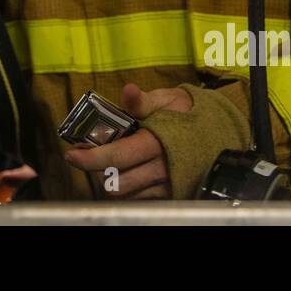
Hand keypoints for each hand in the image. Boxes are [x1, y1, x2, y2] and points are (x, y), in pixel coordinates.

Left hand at [64, 83, 191, 198]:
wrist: (219, 133)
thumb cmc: (186, 113)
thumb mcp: (167, 99)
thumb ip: (143, 101)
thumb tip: (128, 90)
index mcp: (157, 142)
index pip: (116, 157)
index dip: (89, 158)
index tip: (71, 154)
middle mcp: (161, 169)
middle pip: (116, 182)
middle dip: (96, 170)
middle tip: (87, 156)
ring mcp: (166, 185)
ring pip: (126, 194)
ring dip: (110, 180)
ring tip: (107, 163)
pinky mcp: (170, 195)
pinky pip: (139, 199)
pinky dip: (127, 189)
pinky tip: (125, 172)